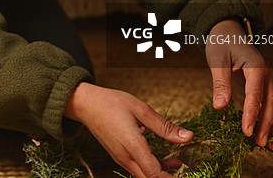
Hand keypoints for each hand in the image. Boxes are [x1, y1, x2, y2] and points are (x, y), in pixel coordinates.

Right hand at [64, 82, 192, 177]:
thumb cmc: (111, 102)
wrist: (85, 104)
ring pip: (144, 175)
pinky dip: (151, 168)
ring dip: (160, 173)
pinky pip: (137, 169)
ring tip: (177, 162)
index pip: (154, 174)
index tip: (187, 174)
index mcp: (132, 145)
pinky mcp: (118, 157)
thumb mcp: (140, 109)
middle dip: (167, 176)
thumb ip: (164, 127)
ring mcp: (120, 158)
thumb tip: (188, 137)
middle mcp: (125, 157)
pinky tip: (161, 158)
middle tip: (184, 167)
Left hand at [205, 19, 272, 149]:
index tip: (247, 131)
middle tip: (259, 143)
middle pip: (269, 103)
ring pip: (271, 105)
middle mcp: (265, 74)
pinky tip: (267, 132)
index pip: (255, 95)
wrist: (227, 30)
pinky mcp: (262, 83)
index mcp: (255, 67)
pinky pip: (267, 102)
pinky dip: (268, 118)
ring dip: (270, 125)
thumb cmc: (221, 42)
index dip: (251, 115)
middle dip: (265, 124)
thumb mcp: (217, 59)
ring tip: (268, 145)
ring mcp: (266, 79)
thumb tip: (221, 106)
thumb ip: (220, 82)